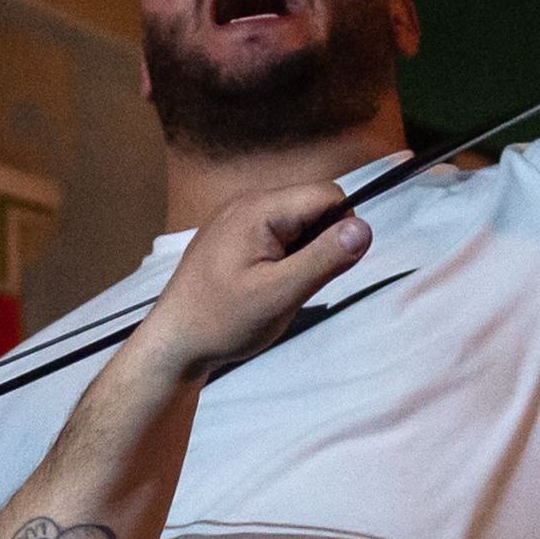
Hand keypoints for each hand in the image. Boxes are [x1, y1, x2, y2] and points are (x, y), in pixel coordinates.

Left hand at [135, 181, 371, 378]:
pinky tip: (265, 287)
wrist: (174, 344)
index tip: (328, 268)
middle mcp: (248, 204)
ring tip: (277, 288)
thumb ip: (324, 259)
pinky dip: (284, 261)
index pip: (327, 195)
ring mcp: (239, 220)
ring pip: (298, 225)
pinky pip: (277, 238)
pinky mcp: (235, 238)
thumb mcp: (280, 294)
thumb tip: (365, 229)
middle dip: (321, 244)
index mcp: (259, 209)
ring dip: (302, 255)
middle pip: (313, 207)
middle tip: (297, 283)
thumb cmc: (221, 321)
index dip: (341, 228)